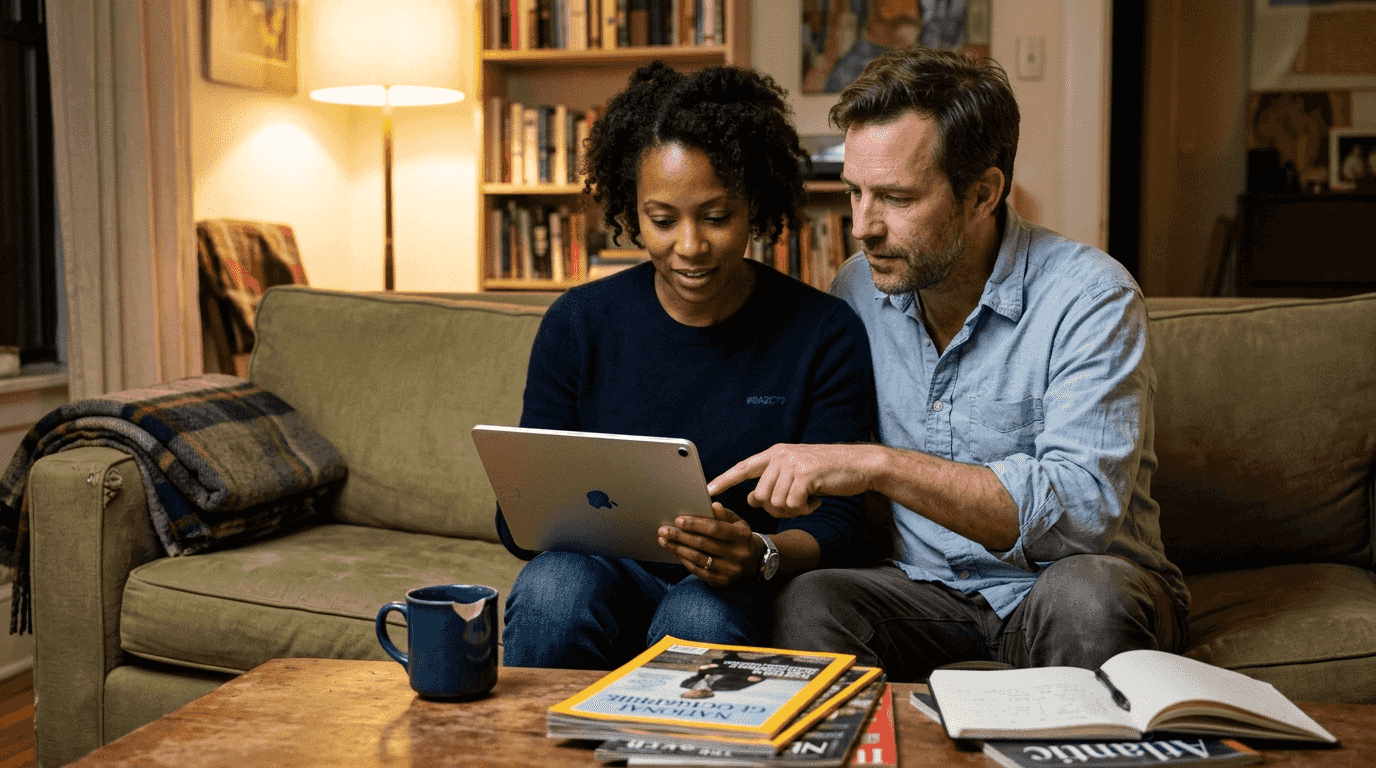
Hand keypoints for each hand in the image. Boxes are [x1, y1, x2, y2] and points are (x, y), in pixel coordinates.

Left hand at [658, 503, 755, 586]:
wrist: (751, 560)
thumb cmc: (737, 535)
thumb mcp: (735, 521)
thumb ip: (723, 514)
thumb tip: (712, 505)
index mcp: (743, 535)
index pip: (715, 529)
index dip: (695, 524)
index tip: (678, 520)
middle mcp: (739, 554)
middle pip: (703, 544)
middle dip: (680, 536)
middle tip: (663, 530)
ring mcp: (730, 570)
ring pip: (698, 558)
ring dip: (678, 548)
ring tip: (664, 540)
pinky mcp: (722, 581)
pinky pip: (698, 570)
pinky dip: (684, 560)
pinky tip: (675, 551)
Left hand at [707, 443, 875, 517]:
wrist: (859, 465)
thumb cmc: (828, 472)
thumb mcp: (796, 473)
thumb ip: (773, 482)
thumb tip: (750, 498)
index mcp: (775, 453)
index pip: (744, 467)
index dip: (725, 479)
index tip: (707, 490)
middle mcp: (781, 456)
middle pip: (760, 496)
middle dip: (775, 509)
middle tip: (796, 505)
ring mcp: (793, 465)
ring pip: (776, 503)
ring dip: (792, 510)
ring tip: (808, 499)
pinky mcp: (806, 476)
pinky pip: (793, 505)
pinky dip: (805, 509)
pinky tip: (816, 500)